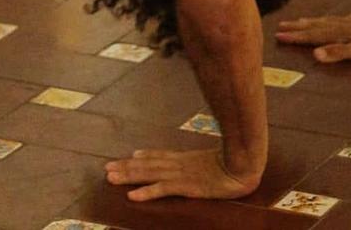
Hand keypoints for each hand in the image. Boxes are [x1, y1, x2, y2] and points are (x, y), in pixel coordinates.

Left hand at [105, 147, 261, 201]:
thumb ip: (204, 162)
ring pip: (149, 175)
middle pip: (147, 165)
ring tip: (111, 178)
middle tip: (107, 168)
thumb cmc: (235, 163)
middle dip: (126, 167)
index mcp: (186, 159)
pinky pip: (162, 190)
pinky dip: (146, 192)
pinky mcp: (186, 186)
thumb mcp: (217, 162)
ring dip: (129, 176)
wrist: (243, 164)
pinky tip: (133, 195)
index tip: (126, 156)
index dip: (142, 157)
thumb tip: (201, 162)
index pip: (159, 156)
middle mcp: (179, 164)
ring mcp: (181, 174)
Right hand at [275, 12, 350, 62]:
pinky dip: (327, 20)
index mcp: (339, 34)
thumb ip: (339, 53)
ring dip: (310, 23)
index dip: (296, 37)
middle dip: (297, 28)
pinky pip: (337, 20)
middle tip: (280, 27)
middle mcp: (342, 25)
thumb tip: (315, 55)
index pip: (313, 35)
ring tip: (298, 21)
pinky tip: (331, 20)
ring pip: (325, 21)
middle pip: (315, 26)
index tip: (278, 35)